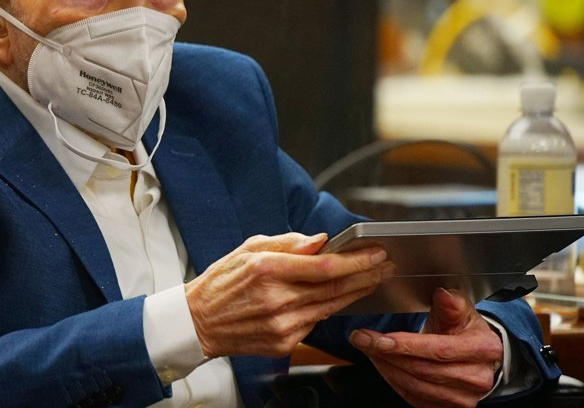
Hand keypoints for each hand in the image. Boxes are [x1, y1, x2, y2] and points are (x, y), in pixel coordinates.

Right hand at [184, 233, 393, 357]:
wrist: (198, 322)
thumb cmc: (221, 282)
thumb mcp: (248, 248)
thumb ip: (288, 243)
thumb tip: (322, 241)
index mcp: (267, 270)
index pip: (325, 266)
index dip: (356, 260)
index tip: (375, 252)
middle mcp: (277, 299)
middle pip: (335, 287)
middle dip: (366, 274)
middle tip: (385, 265)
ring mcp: (281, 324)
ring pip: (331, 306)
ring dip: (356, 292)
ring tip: (373, 279)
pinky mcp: (283, 343)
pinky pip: (315, 323)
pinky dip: (331, 308)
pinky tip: (342, 297)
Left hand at [350, 288, 503, 407]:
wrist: (475, 354)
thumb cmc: (465, 329)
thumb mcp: (461, 310)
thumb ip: (451, 303)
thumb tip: (443, 295)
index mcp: (483, 349)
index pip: (439, 350)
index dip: (406, 345)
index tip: (378, 339)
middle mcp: (477, 377)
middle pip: (423, 370)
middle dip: (387, 354)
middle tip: (362, 339)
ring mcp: (464, 397)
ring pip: (415, 386)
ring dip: (386, 367)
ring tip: (369, 349)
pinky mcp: (449, 407)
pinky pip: (414, 397)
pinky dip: (393, 380)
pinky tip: (382, 363)